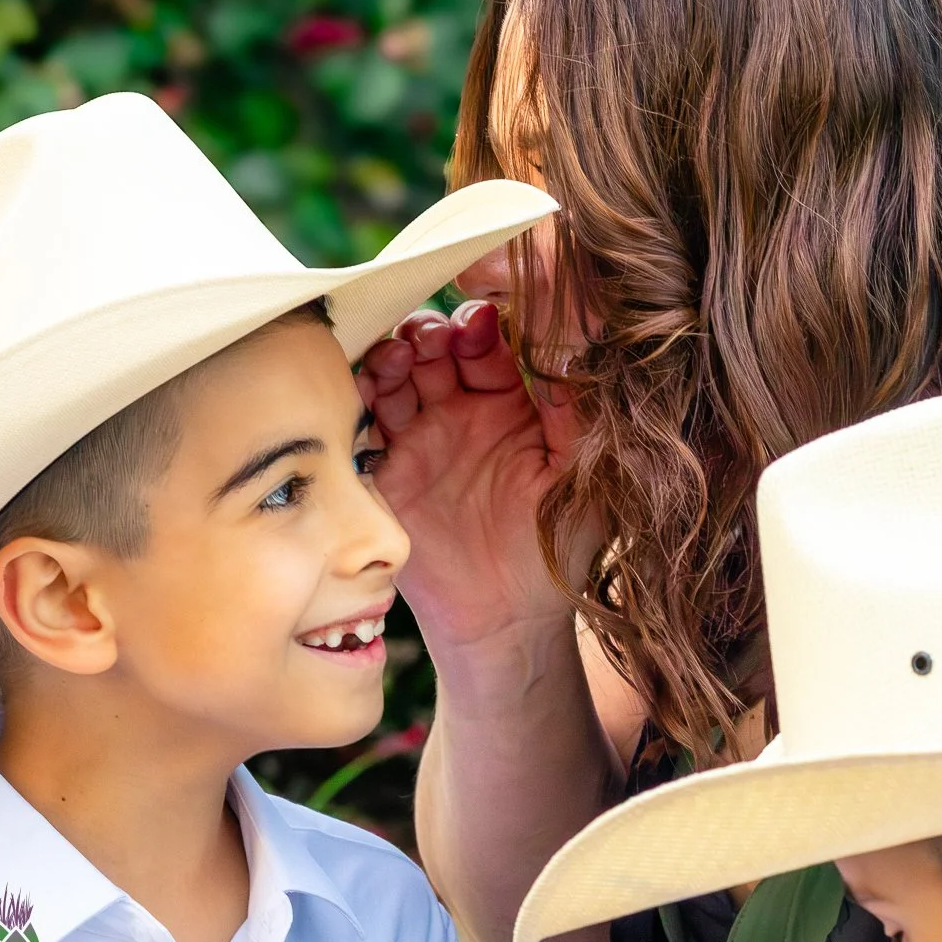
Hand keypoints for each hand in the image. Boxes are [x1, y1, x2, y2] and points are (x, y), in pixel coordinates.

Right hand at [357, 301, 589, 648]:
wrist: (510, 620)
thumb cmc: (559, 549)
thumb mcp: (581, 471)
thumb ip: (574, 406)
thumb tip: (568, 338)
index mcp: (512, 405)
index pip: (491, 343)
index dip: (482, 325)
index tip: (480, 322)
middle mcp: (462, 413)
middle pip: (436, 346)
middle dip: (431, 331)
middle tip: (435, 337)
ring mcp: (420, 439)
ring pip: (396, 374)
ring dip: (394, 354)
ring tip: (402, 357)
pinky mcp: (386, 471)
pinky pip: (363, 422)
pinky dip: (361, 394)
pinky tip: (370, 385)